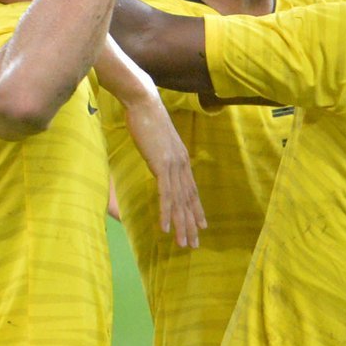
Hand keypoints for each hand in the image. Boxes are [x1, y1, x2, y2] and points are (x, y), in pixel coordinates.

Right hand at [122, 92, 206, 247]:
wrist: (144, 102)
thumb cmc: (146, 118)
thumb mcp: (158, 140)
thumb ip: (161, 154)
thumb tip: (159, 162)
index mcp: (182, 159)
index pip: (192, 190)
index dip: (196, 210)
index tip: (201, 226)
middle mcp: (182, 164)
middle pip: (188, 200)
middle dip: (191, 224)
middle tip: (193, 244)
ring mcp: (173, 165)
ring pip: (179, 202)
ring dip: (181, 225)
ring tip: (182, 243)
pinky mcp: (161, 165)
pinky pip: (165, 194)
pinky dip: (166, 212)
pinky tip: (165, 227)